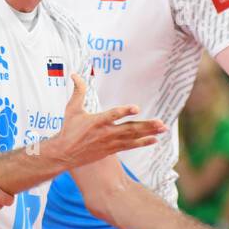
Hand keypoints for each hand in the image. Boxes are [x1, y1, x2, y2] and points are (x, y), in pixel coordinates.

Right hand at [47, 75, 165, 169]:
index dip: (124, 111)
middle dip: (146, 125)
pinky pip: (130, 146)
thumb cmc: (69, 130)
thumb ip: (78, 91)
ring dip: (149, 132)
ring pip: (133, 137)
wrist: (65, 154)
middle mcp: (106, 133)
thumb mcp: (72, 109)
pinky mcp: (112, 149)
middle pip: (129, 129)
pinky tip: (154, 139)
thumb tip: (75, 74)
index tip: (136, 108)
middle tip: (160, 122)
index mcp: (96, 121)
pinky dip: (143, 143)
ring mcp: (110, 142)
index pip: (112, 115)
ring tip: (162, 128)